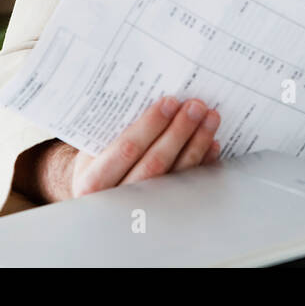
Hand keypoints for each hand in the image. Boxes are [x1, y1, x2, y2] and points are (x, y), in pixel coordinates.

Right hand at [69, 95, 220, 197]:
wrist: (99, 197)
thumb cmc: (97, 164)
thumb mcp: (92, 149)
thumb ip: (112, 130)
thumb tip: (150, 95)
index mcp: (93, 181)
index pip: (127, 149)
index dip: (150, 125)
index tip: (170, 102)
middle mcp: (118, 199)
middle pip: (155, 163)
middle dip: (179, 131)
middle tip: (196, 107)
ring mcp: (143, 209)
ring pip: (176, 176)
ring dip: (197, 144)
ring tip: (209, 118)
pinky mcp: (165, 210)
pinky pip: (189, 188)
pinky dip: (203, 164)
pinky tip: (212, 144)